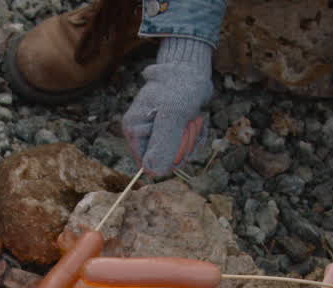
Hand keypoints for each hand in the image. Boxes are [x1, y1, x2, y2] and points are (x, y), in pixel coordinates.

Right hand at [122, 39, 212, 176]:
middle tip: (190, 124)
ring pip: (177, 154)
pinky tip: (199, 121)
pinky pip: (185, 146)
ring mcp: (156, 132)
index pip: (147, 163)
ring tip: (195, 119)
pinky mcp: (170, 131)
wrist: (192, 69)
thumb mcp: (173, 115)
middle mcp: (141, 133)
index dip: (167, 158)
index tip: (180, 139)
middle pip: (164, 160)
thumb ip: (162, 144)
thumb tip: (153, 172)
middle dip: (183, 145)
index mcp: (133, 129)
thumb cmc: (180, 86)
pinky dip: (196, 136)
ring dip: (193, 139)